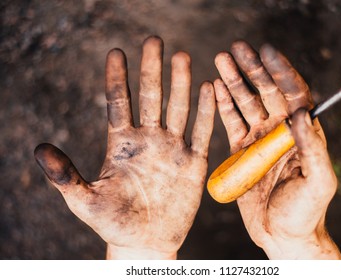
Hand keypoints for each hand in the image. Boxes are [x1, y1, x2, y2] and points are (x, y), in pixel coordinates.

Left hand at [34, 36, 214, 258]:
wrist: (145, 243)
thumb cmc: (113, 222)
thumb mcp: (84, 200)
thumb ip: (64, 175)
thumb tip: (39, 148)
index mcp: (121, 143)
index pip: (118, 102)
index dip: (117, 78)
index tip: (116, 52)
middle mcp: (148, 140)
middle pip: (151, 97)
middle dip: (153, 69)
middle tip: (154, 41)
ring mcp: (172, 149)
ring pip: (178, 109)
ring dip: (181, 84)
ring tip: (183, 57)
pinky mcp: (193, 163)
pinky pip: (201, 133)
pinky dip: (206, 112)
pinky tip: (209, 89)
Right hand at [214, 41, 340, 258]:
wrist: (281, 234)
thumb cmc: (304, 212)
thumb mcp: (318, 182)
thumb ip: (313, 148)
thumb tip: (301, 114)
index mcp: (301, 135)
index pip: (293, 94)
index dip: (281, 71)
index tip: (267, 52)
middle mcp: (280, 132)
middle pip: (266, 92)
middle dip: (252, 69)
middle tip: (236, 48)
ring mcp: (259, 139)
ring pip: (246, 103)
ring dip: (234, 81)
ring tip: (221, 60)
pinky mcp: (242, 150)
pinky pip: (231, 122)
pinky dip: (223, 104)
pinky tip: (215, 87)